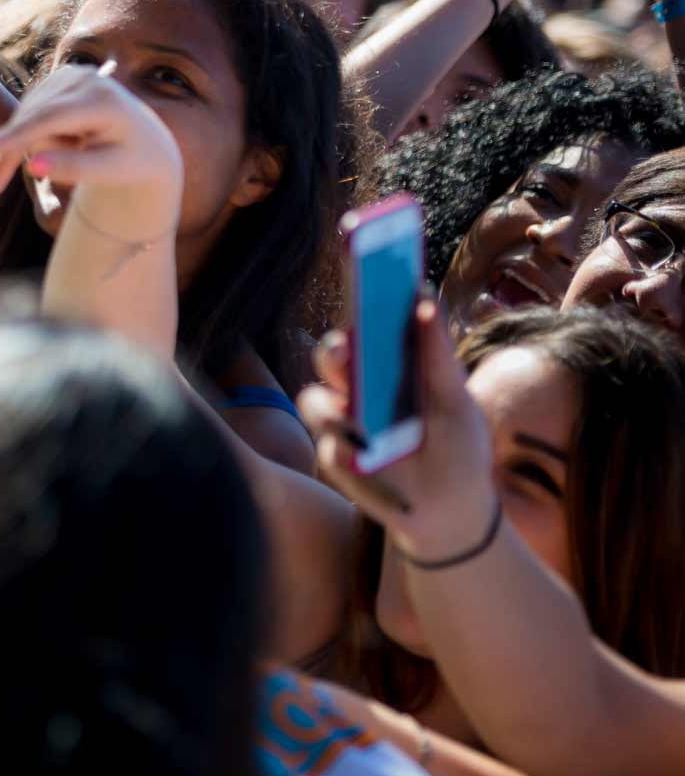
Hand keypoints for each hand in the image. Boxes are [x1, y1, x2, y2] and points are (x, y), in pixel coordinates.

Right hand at [0, 59, 181, 244]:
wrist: (147, 141)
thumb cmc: (133, 161)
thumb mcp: (112, 171)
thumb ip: (74, 168)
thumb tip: (33, 167)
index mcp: (104, 100)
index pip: (51, 119)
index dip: (17, 135)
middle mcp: (85, 79)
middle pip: (32, 119)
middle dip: (12, 154)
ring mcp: (69, 75)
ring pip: (27, 117)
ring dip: (33, 145)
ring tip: (73, 154)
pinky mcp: (58, 79)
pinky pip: (29, 112)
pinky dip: (31, 135)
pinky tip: (64, 144)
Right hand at [298, 295, 498, 563]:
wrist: (454, 513)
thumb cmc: (458, 448)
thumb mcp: (458, 401)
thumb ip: (436, 355)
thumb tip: (425, 298)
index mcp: (388, 361)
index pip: (366, 317)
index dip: (359, 290)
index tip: (360, 262)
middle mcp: (356, 384)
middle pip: (332, 353)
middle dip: (337, 348)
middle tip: (350, 345)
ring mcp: (342, 420)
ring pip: (316, 398)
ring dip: (337, 406)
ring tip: (358, 415)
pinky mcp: (335, 456)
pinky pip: (328, 445)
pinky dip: (347, 450)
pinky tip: (364, 455)